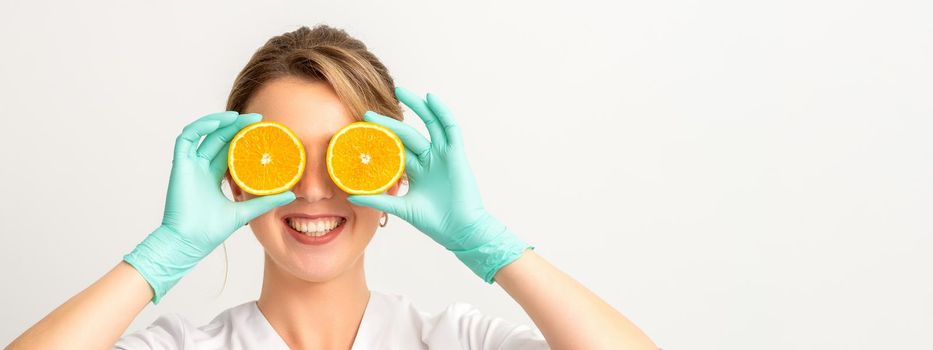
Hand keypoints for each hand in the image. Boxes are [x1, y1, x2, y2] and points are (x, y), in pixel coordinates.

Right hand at [124, 112, 295, 302]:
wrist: (189, 243)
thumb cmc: (210, 231)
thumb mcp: (245, 212)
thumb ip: (265, 202)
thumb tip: (291, 195)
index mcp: (214, 177)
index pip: (229, 150)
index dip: (243, 138)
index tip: (263, 130)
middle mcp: (201, 168)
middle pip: (219, 139)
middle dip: (237, 126)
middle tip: (257, 118)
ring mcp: (190, 165)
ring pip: (204, 134)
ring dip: (220, 122)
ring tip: (239, 117)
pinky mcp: (180, 165)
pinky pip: (187, 138)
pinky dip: (201, 127)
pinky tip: (219, 123)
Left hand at [348, 87, 531, 282]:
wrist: (460, 230)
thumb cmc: (435, 222)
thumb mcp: (401, 208)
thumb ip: (379, 200)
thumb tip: (351, 197)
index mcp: (416, 171)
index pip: (396, 148)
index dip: (381, 137)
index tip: (361, 129)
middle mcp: (429, 159)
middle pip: (408, 133)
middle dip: (389, 121)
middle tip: (369, 111)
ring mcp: (443, 155)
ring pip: (430, 124)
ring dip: (418, 106)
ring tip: (401, 91)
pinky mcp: (456, 154)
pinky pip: (450, 128)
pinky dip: (442, 112)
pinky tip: (431, 98)